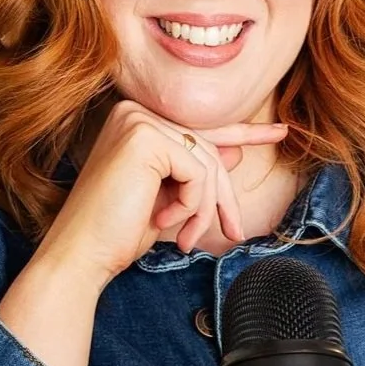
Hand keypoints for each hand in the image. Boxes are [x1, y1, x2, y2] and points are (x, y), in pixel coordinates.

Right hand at [34, 99, 289, 286]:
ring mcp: (138, 120)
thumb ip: (196, 168)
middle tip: (233, 229)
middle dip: (223, 195)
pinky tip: (166, 222)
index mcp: (135, 120)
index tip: (282, 132)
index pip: (199, 127)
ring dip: (204, 208)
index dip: (245, 132)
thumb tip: (235, 147)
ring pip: (206, 162)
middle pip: (207, 147)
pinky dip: (192, 204)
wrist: (82, 254)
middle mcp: (134, 111)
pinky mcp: (144, 138)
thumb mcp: (169, 196)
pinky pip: (198, 171)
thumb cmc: (118, 231)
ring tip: (186, 237)